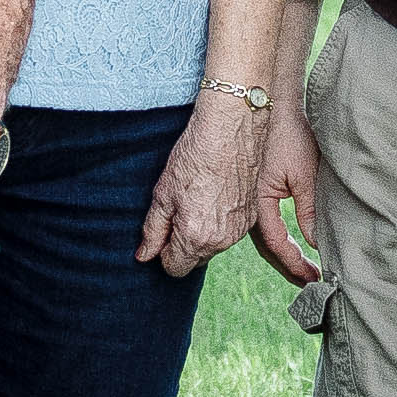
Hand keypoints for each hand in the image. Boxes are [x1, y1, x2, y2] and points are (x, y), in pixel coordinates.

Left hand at [139, 96, 269, 272]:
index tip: (163, 230)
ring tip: (198, 198)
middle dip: (183, 244)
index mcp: (195, 238)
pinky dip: (220, 221)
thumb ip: (153, 230)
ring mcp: (239, 229)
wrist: (232, 129)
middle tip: (178, 210)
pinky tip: (214, 194)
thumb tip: (144, 256)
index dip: (164, 252)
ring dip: (203, 233)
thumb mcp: (163, 194)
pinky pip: (230, 231)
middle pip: (195, 259)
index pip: (174, 268)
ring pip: (213, 246)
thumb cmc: (195, 156)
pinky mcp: (252, 215)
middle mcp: (221, 240)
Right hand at [247, 84, 328, 289]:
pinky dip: (273, 238)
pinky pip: (259, 222)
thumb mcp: (304, 172)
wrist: (265, 101)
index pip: (278, 244)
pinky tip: (286, 244)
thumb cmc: (287, 132)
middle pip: (267, 247)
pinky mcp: (250, 189)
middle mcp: (248, 205)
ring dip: (280, 255)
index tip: (313, 278)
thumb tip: (314, 242)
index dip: (295, 265)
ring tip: (300, 269)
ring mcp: (246, 198)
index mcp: (260, 202)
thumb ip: (308, 210)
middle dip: (288, 267)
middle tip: (308, 282)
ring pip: (261, 237)